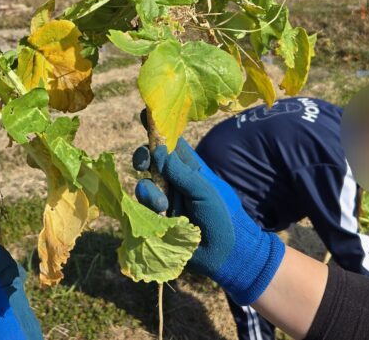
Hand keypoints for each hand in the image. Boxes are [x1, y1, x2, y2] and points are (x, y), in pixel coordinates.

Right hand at [133, 139, 284, 305]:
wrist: (225, 254)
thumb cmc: (223, 217)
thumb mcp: (204, 191)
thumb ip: (181, 171)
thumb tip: (158, 150)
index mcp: (191, 169)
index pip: (172, 144)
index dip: (159, 130)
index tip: (145, 114)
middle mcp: (175, 181)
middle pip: (152, 160)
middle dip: (143, 157)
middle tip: (142, 163)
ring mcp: (166, 199)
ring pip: (145, 183)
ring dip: (149, 191)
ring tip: (162, 206)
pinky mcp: (157, 218)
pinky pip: (142, 205)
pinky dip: (147, 207)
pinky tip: (159, 215)